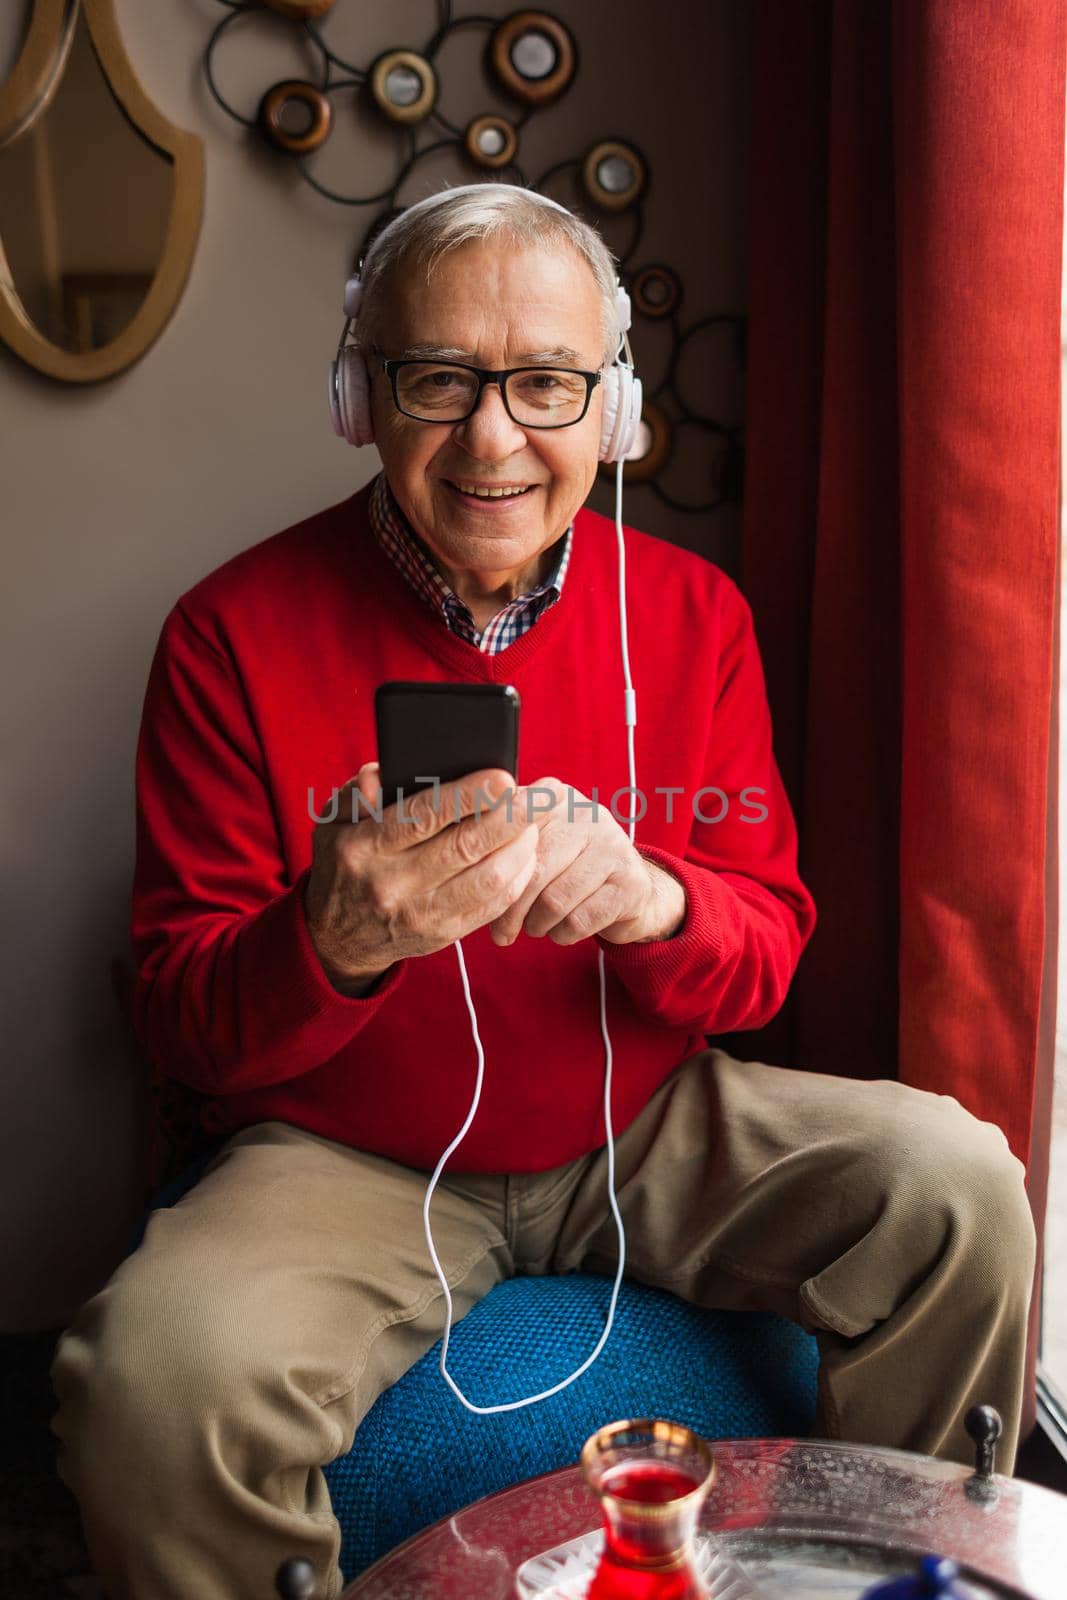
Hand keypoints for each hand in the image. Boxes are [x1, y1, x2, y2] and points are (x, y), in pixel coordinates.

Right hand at [304, 763, 538, 991]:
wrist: (339, 938)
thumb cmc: (345, 863)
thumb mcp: (332, 823)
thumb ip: (354, 794)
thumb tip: (379, 780)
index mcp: (364, 847)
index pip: (423, 817)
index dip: (468, 796)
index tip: (503, 777)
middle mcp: (392, 883)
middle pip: (464, 847)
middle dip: (508, 819)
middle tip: (535, 798)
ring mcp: (419, 914)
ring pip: (487, 880)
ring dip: (519, 849)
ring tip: (532, 824)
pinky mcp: (442, 934)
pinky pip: (491, 907)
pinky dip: (516, 878)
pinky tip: (525, 856)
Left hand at [487, 777, 685, 947]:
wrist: (630, 888)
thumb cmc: (566, 868)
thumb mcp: (536, 845)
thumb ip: (502, 845)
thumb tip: (458, 868)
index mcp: (554, 797)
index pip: (512, 834)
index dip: (494, 871)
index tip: (480, 897)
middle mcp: (587, 814)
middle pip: (532, 871)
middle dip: (511, 910)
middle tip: (501, 932)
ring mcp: (613, 846)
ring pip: (555, 900)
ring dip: (538, 925)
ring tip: (536, 927)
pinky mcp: (630, 882)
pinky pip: (580, 920)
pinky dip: (563, 934)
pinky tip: (562, 930)